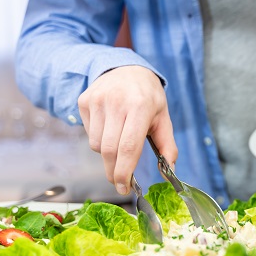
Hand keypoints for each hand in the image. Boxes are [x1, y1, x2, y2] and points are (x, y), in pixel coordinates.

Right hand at [78, 65, 176, 194]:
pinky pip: (88, 132)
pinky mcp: (84, 100)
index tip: (125, 188)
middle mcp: (116, 102)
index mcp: (140, 106)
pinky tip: (109, 128)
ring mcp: (97, 100)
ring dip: (107, 154)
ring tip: (119, 142)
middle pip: (109, 150)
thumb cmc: (148, 98)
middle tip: (120, 182)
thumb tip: (170, 173)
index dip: (125, 171)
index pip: (128, 147)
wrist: (126, 68)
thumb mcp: (163, 118)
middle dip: (114, 172)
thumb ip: (168, 147)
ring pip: (96, 144)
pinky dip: (98, 139)